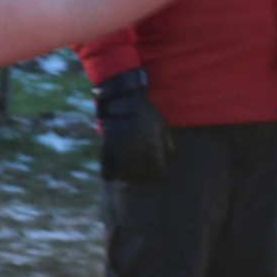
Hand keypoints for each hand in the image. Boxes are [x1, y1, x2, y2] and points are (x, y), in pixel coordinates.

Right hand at [94, 68, 170, 184]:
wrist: (122, 99)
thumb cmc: (144, 112)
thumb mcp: (161, 124)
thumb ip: (167, 142)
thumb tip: (170, 155)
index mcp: (152, 148)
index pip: (155, 173)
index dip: (154, 174)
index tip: (151, 172)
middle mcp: (137, 152)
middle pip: (139, 176)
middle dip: (140, 177)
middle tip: (138, 174)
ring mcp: (120, 150)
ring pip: (124, 175)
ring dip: (125, 176)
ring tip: (126, 174)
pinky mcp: (107, 148)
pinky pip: (107, 169)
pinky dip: (109, 174)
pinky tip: (111, 176)